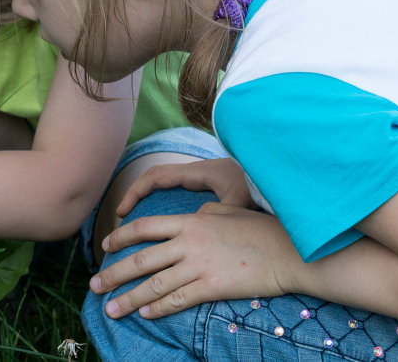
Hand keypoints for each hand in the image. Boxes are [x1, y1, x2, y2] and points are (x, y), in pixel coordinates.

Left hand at [89, 202, 303, 318]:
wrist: (289, 252)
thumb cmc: (261, 231)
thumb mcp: (228, 212)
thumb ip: (203, 214)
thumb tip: (192, 215)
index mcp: (191, 221)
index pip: (145, 227)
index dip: (121, 237)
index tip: (106, 246)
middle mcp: (189, 242)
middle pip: (141, 259)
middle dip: (113, 274)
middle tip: (94, 286)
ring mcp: (199, 266)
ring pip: (153, 284)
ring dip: (127, 298)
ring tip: (110, 309)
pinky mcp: (212, 287)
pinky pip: (177, 300)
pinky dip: (157, 308)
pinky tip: (143, 314)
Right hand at [115, 158, 254, 216]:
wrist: (275, 170)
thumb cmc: (259, 184)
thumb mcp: (240, 199)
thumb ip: (224, 213)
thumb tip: (207, 227)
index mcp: (197, 173)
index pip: (156, 177)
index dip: (135, 192)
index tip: (123, 211)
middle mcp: (195, 173)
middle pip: (155, 179)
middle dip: (135, 196)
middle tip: (122, 220)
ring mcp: (200, 179)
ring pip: (164, 184)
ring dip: (147, 198)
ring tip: (136, 225)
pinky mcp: (208, 186)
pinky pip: (176, 189)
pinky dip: (163, 201)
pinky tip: (165, 224)